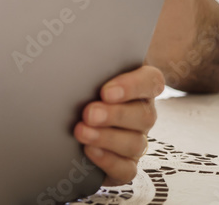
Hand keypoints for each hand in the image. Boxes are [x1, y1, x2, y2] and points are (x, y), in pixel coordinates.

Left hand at [73, 65, 164, 184]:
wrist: (67, 120)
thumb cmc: (81, 87)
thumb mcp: (87, 71)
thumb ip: (89, 64)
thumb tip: (69, 49)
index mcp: (139, 86)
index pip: (150, 82)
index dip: (132, 86)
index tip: (106, 91)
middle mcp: (141, 113)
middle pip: (143, 115)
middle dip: (115, 115)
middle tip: (89, 113)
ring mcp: (136, 140)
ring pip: (134, 143)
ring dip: (107, 138)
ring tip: (81, 131)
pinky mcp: (125, 164)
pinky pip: (126, 169)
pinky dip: (108, 161)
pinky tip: (89, 150)